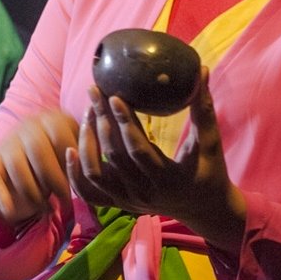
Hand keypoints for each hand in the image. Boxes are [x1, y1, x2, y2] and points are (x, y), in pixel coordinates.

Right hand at [0, 108, 80, 226]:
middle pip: (38, 151)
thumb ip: (90, 153)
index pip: (63, 138)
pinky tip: (11, 212)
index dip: (72, 165)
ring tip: (44, 207)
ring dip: (33, 193)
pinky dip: (2, 197)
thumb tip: (96, 165)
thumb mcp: (77, 151)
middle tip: (64, 201)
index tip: (79, 183)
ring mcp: (6, 143)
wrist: (25, 163)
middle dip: (54, 181)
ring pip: (17, 167)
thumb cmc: (62, 161)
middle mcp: (26, 126)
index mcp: (52, 120)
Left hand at [65, 69, 246, 249]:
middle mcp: (145, 194)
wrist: (203, 209)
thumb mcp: (211, 144)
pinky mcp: (119, 204)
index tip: (113, 96)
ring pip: (96, 173)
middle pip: (114, 156)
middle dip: (102, 121)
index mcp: (168, 179)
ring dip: (87, 142)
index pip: (138, 149)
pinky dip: (76, 173)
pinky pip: (89, 192)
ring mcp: (129, 201)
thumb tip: (201, 70)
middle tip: (94, 91)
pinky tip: (69, 150)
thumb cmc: (210, 173)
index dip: (125, 122)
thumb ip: (204, 109)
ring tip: (88, 112)